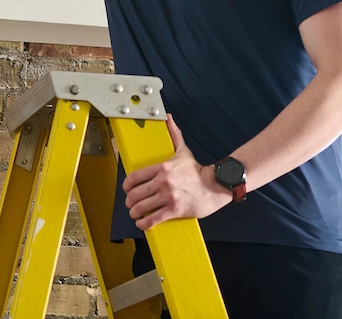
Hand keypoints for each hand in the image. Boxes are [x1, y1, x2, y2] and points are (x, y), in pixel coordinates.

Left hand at [121, 114, 232, 230]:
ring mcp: (168, 196)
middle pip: (135, 194)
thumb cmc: (197, 171)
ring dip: (134, 213)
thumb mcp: (183, 150)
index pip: (134, 177)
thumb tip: (168, 118)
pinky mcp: (175, 210)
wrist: (215, 186)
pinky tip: (142, 223)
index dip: (126, 186)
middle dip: (129, 201)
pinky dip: (144, 224)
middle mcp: (163, 182)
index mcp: (162, 168)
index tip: (127, 190)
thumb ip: (174, 134)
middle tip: (131, 204)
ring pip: (141, 207)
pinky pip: (153, 219)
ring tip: (135, 214)